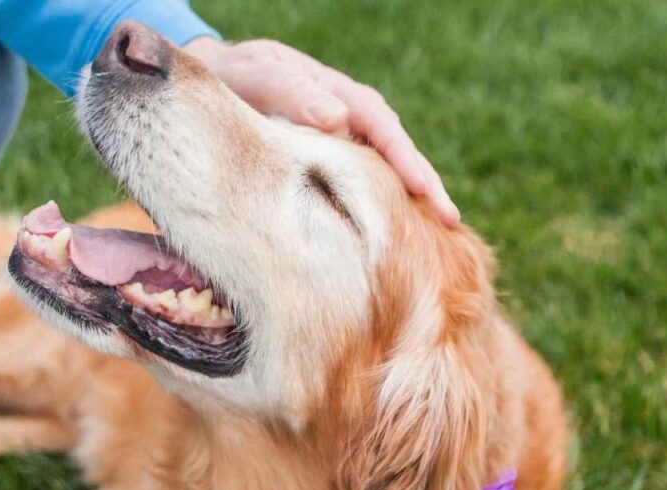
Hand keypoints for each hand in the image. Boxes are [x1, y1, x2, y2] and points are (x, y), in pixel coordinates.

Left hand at [184, 37, 458, 226]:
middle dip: (423, 185)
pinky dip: (379, 205)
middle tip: (451, 222)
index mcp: (337, 94)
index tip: (423, 189)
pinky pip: (360, 182)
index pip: (381, 126)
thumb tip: (337, 117)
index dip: (403, 159)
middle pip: (394, 151)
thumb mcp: (257, 77)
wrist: (215, 80)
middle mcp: (347, 117)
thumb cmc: (233, 78)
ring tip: (437, 236)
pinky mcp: (327, 163)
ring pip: (381, 170)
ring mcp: (340, 140)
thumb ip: (290, 92)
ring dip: (406, 200)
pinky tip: (390, 235)